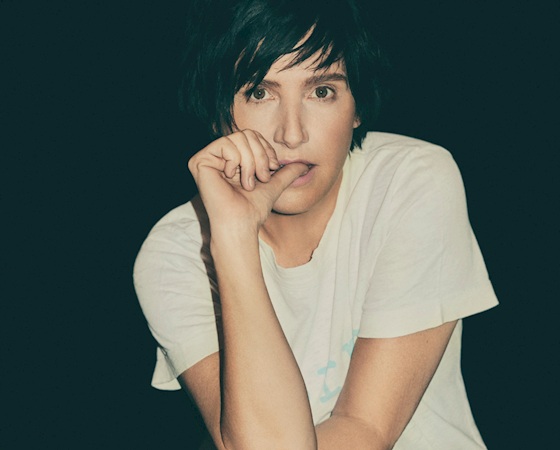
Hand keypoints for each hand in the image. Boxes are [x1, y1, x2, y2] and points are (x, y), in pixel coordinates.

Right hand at [188, 130, 307, 230]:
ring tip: (248, 182)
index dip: (266, 150)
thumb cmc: (254, 209)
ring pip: (237, 138)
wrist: (242, 223)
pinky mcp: (199, 161)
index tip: (272, 169)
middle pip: (246, 133)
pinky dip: (236, 161)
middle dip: (260, 156)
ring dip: (250, 162)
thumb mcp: (274, 185)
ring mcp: (207, 158)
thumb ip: (286, 173)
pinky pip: (225, 144)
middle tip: (261, 177)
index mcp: (231, 159)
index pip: (251, 135)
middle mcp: (217, 156)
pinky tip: (232, 178)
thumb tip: (304, 165)